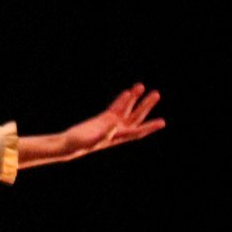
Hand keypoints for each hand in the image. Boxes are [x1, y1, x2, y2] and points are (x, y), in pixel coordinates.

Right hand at [52, 84, 166, 159]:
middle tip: (156, 94)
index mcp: (117, 137)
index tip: (162, 122)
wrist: (69, 144)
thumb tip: (115, 125)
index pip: (137, 131)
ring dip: (135, 99)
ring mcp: (111, 124)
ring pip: (127, 110)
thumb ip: (105, 134)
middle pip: (136, 117)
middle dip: (146, 106)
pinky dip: (122, 100)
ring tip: (141, 86)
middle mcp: (118, 130)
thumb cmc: (79, 145)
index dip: (150, 127)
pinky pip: (116, 107)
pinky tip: (127, 92)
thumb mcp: (92, 140)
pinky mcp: (104, 119)